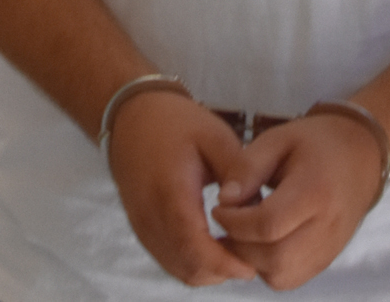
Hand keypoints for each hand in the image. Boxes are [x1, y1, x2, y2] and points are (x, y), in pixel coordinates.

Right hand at [105, 90, 257, 285]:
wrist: (132, 118)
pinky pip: (169, 260)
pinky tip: (218, 247)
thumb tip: (258, 207)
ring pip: (178, 269)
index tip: (252, 268)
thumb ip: (238, 172)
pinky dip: (194, 263)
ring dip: (209, 271)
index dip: (225, 265)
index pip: (195, 248)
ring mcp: (143, 228)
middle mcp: (151, 218)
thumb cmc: (177, 123)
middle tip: (253, 258)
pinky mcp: (142, 230)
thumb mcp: (215, 136)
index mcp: (171, 194)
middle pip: (188, 268)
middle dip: (222, 272)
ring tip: (239, 253)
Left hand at [211, 112, 385, 289]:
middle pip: (274, 257)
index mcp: (317, 190)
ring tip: (244, 233)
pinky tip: (263, 242)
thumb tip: (224, 201)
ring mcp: (330, 247)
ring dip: (252, 260)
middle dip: (240, 245)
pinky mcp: (327, 259)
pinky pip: (290, 278)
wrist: (363, 154)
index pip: (268, 224)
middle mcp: (328, 226)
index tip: (220, 207)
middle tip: (228, 223)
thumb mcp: (278, 139)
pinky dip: (268, 267)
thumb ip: (247, 167)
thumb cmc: (316, 142)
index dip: (234, 221)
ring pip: (281, 275)